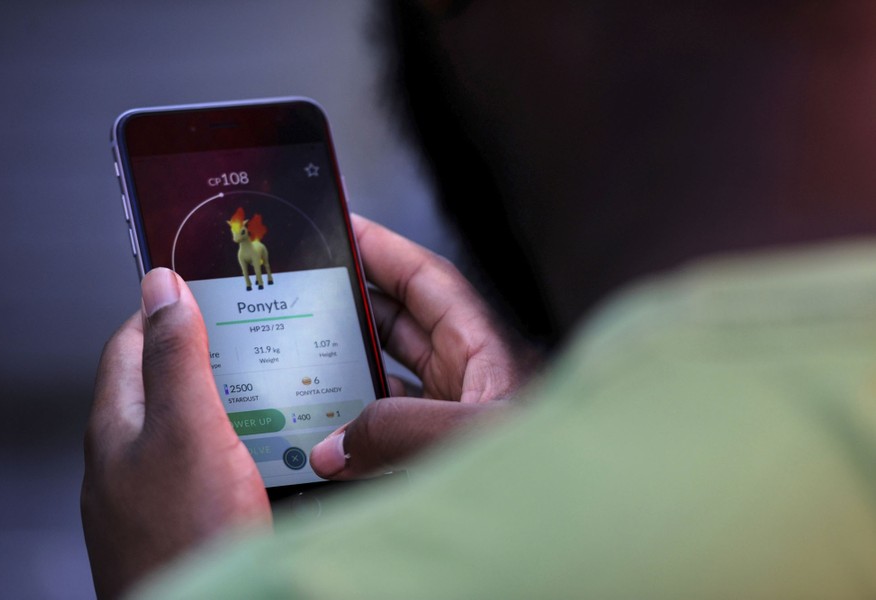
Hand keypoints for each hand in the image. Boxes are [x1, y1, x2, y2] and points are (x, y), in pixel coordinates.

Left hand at [81, 269, 270, 598]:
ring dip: (238, 404)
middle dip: (217, 356)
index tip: (210, 287)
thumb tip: (161, 286)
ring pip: (200, 425)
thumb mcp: (187, 430)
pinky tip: (276, 453)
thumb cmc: (185, 539)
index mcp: (119, 423)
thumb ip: (176, 356)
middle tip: (261, 340)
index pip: (133, 340)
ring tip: (279, 392)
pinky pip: (217, 466)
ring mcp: (158, 490)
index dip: (170, 307)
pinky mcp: (189, 517)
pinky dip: (246, 448)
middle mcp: (131, 456)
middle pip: (171, 382)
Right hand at [310, 214, 536, 479]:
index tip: (342, 227)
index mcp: (485, 347)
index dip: (383, 249)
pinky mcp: (443, 451)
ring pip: (390, 374)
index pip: (425, 280)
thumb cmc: (554, 471)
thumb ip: (399, 433)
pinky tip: (329, 437)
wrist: (583, 525)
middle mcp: (469, 373)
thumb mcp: (470, 436)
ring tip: (303, 361)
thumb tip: (335, 447)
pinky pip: (391, 426)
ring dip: (350, 370)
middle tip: (306, 290)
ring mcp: (454, 412)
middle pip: (399, 321)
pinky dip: (359, 426)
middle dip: (352, 303)